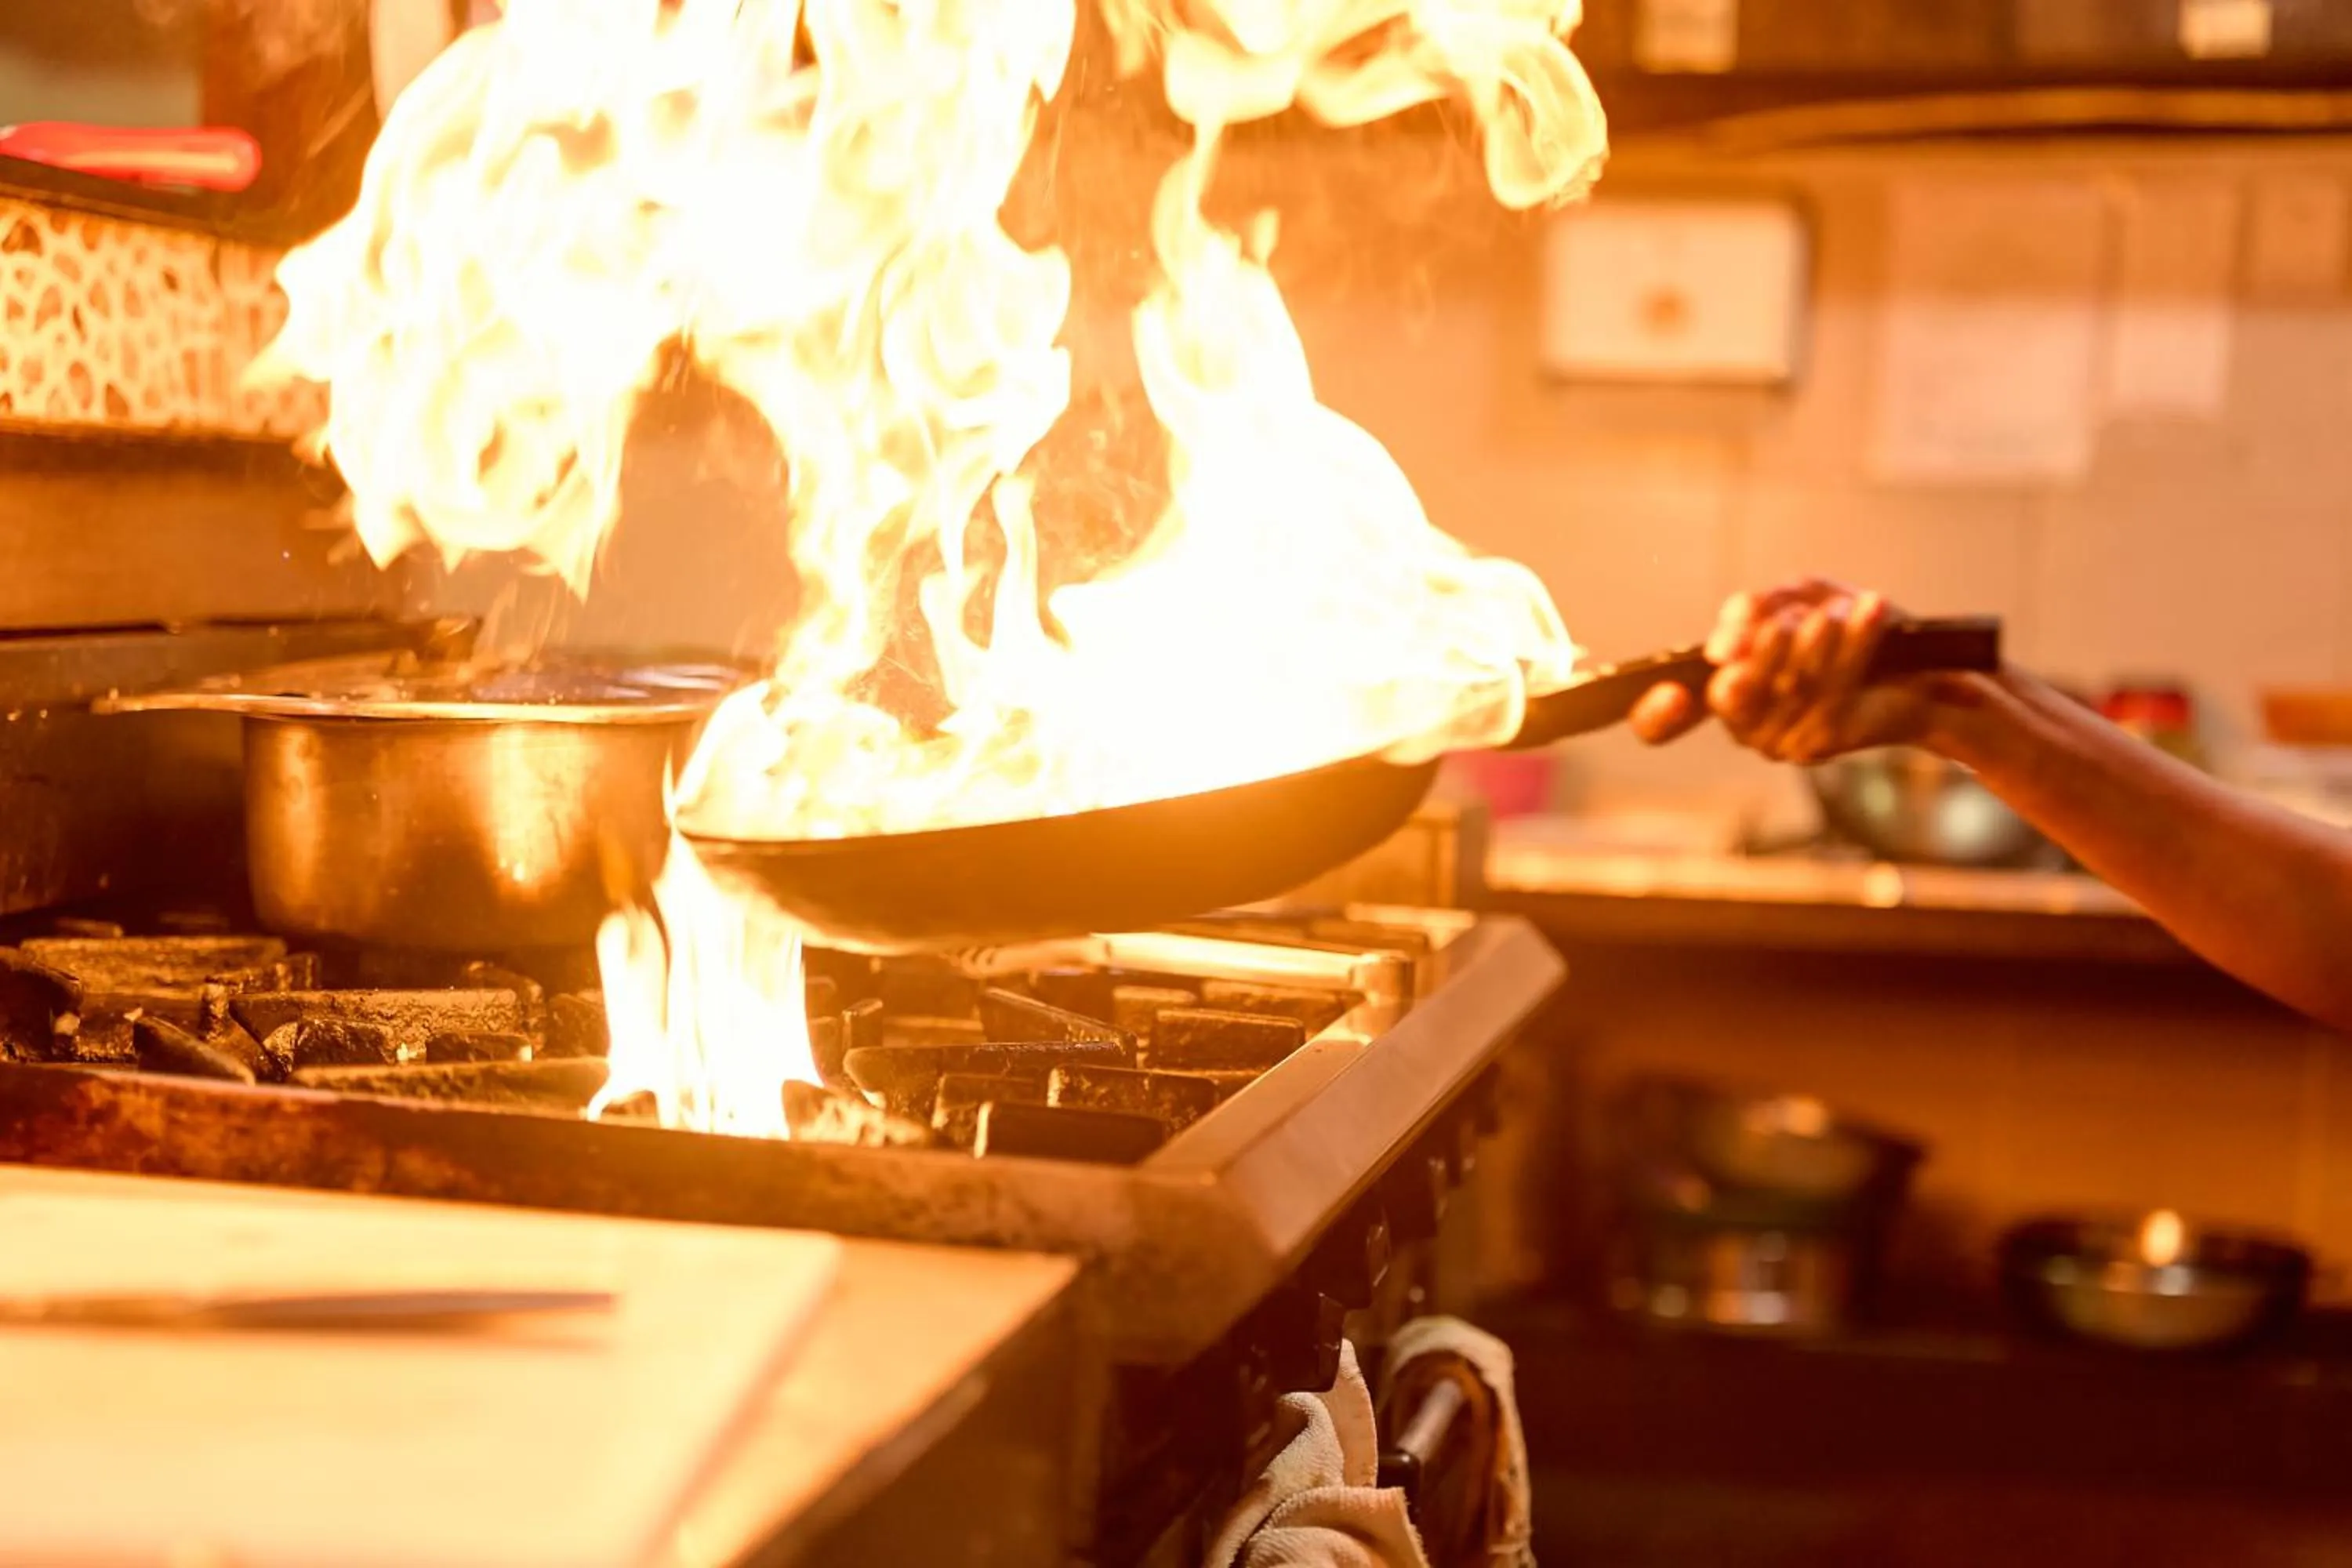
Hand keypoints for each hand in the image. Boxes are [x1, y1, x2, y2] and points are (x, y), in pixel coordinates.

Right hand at [1628, 579, 1939, 762]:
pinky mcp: (1822, 741)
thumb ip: (1762, 607)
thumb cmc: (1845, 632)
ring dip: (1814, 644)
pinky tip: (1869, 612)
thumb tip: (1735, 620)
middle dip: (1761, 652)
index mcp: (1720, 688)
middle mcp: (1741, 722)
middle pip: (1731, 696)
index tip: (1674, 694)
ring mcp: (1779, 738)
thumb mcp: (1798, 602)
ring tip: (1834, 614)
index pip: (1661, 722)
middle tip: (1787, 622)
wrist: (1916, 673)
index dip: (1657, 715)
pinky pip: (1831, 693)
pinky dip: (1853, 646)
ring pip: (1786, 689)